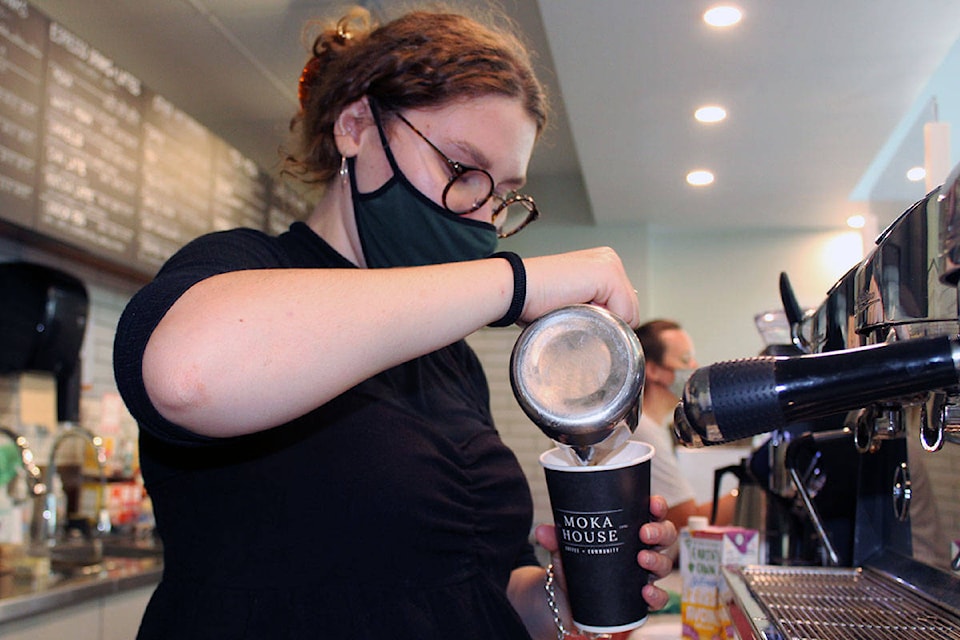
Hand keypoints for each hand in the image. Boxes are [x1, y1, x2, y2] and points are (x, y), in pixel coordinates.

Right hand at [520, 248, 639, 328]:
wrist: (516, 289)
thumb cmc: (535, 300)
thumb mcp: (572, 301)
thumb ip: (592, 306)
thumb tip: (608, 325)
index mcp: (603, 263)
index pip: (624, 305)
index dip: (606, 321)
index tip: (578, 316)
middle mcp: (610, 259)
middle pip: (630, 310)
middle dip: (607, 323)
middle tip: (574, 314)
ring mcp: (611, 265)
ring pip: (629, 314)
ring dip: (604, 323)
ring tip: (575, 311)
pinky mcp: (608, 275)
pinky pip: (624, 314)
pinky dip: (604, 321)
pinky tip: (579, 309)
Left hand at [534, 495, 678, 623]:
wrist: (567, 597)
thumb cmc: (576, 563)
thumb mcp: (566, 547)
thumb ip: (556, 538)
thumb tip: (541, 531)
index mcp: (630, 529)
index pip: (652, 513)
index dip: (657, 506)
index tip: (652, 503)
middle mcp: (643, 548)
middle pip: (665, 536)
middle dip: (659, 532)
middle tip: (643, 532)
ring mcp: (644, 574)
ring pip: (664, 564)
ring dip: (657, 560)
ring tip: (641, 559)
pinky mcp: (640, 599)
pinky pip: (658, 598)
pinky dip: (656, 595)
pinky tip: (645, 591)